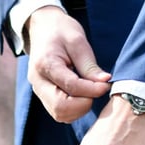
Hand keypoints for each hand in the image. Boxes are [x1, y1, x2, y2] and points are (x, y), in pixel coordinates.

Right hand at [25, 7, 110, 122]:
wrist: (42, 30)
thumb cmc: (60, 31)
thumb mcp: (78, 41)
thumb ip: (89, 65)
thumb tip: (104, 83)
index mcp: (45, 64)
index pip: (70, 86)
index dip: (91, 90)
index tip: (105, 86)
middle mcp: (39, 82)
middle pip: (60, 108)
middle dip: (83, 104)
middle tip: (96, 91)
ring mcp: (39, 92)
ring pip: (60, 114)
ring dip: (79, 109)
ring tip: (89, 92)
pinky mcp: (44, 98)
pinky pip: (59, 113)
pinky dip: (74, 110)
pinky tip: (82, 96)